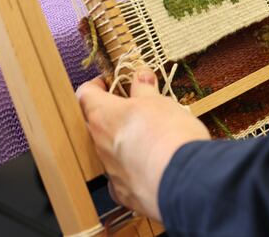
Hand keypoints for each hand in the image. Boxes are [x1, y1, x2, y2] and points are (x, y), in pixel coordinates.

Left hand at [76, 67, 210, 220]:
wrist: (183, 179)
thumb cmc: (168, 134)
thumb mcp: (159, 101)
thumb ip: (145, 89)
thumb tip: (141, 76)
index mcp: (104, 115)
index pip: (85, 94)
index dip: (96, 86)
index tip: (107, 83)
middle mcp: (100, 144)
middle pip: (96, 125)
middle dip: (111, 116)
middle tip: (133, 109)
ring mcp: (110, 172)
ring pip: (109, 153)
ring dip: (123, 144)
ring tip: (149, 139)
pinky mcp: (123, 193)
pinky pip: (121, 179)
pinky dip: (132, 172)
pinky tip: (149, 168)